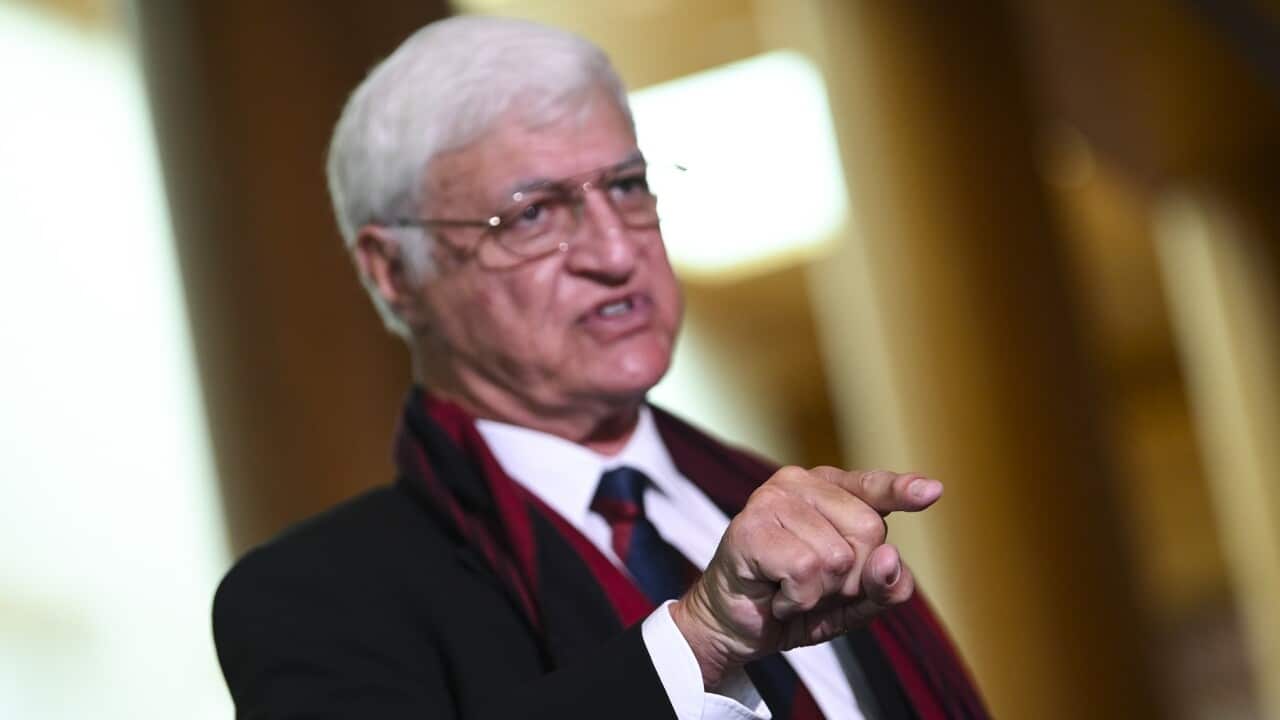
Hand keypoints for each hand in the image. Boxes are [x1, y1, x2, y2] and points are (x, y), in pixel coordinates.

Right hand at [669, 467, 940, 687]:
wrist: (735, 627)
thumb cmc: (794, 601)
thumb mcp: (855, 600)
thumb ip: (886, 583)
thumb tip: (890, 560)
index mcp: (828, 490)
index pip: (873, 488)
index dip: (902, 490)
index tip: (932, 491)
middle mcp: (799, 483)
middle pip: (869, 531)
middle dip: (850, 577)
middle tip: (813, 586)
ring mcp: (772, 499)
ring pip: (838, 556)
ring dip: (819, 593)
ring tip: (790, 590)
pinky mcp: (750, 526)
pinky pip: (806, 570)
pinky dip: (797, 599)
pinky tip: (776, 595)